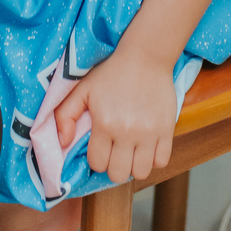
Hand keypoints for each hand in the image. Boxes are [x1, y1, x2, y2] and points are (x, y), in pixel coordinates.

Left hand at [55, 46, 177, 183]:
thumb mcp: (82, 88)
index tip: (101, 145)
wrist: (146, 55)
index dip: (98, 157)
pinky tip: (148, 145)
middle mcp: (126, 131)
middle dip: (114, 165)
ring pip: (141, 172)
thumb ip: (64, 115)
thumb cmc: (112, 72)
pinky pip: (161, 161)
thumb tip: (63, 143)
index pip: (98, 163)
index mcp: (104, 123)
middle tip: (116, 151)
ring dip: (134, 164)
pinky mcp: (166, 129)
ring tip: (132, 150)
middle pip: (118, 174)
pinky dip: (154, 158)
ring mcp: (148, 132)